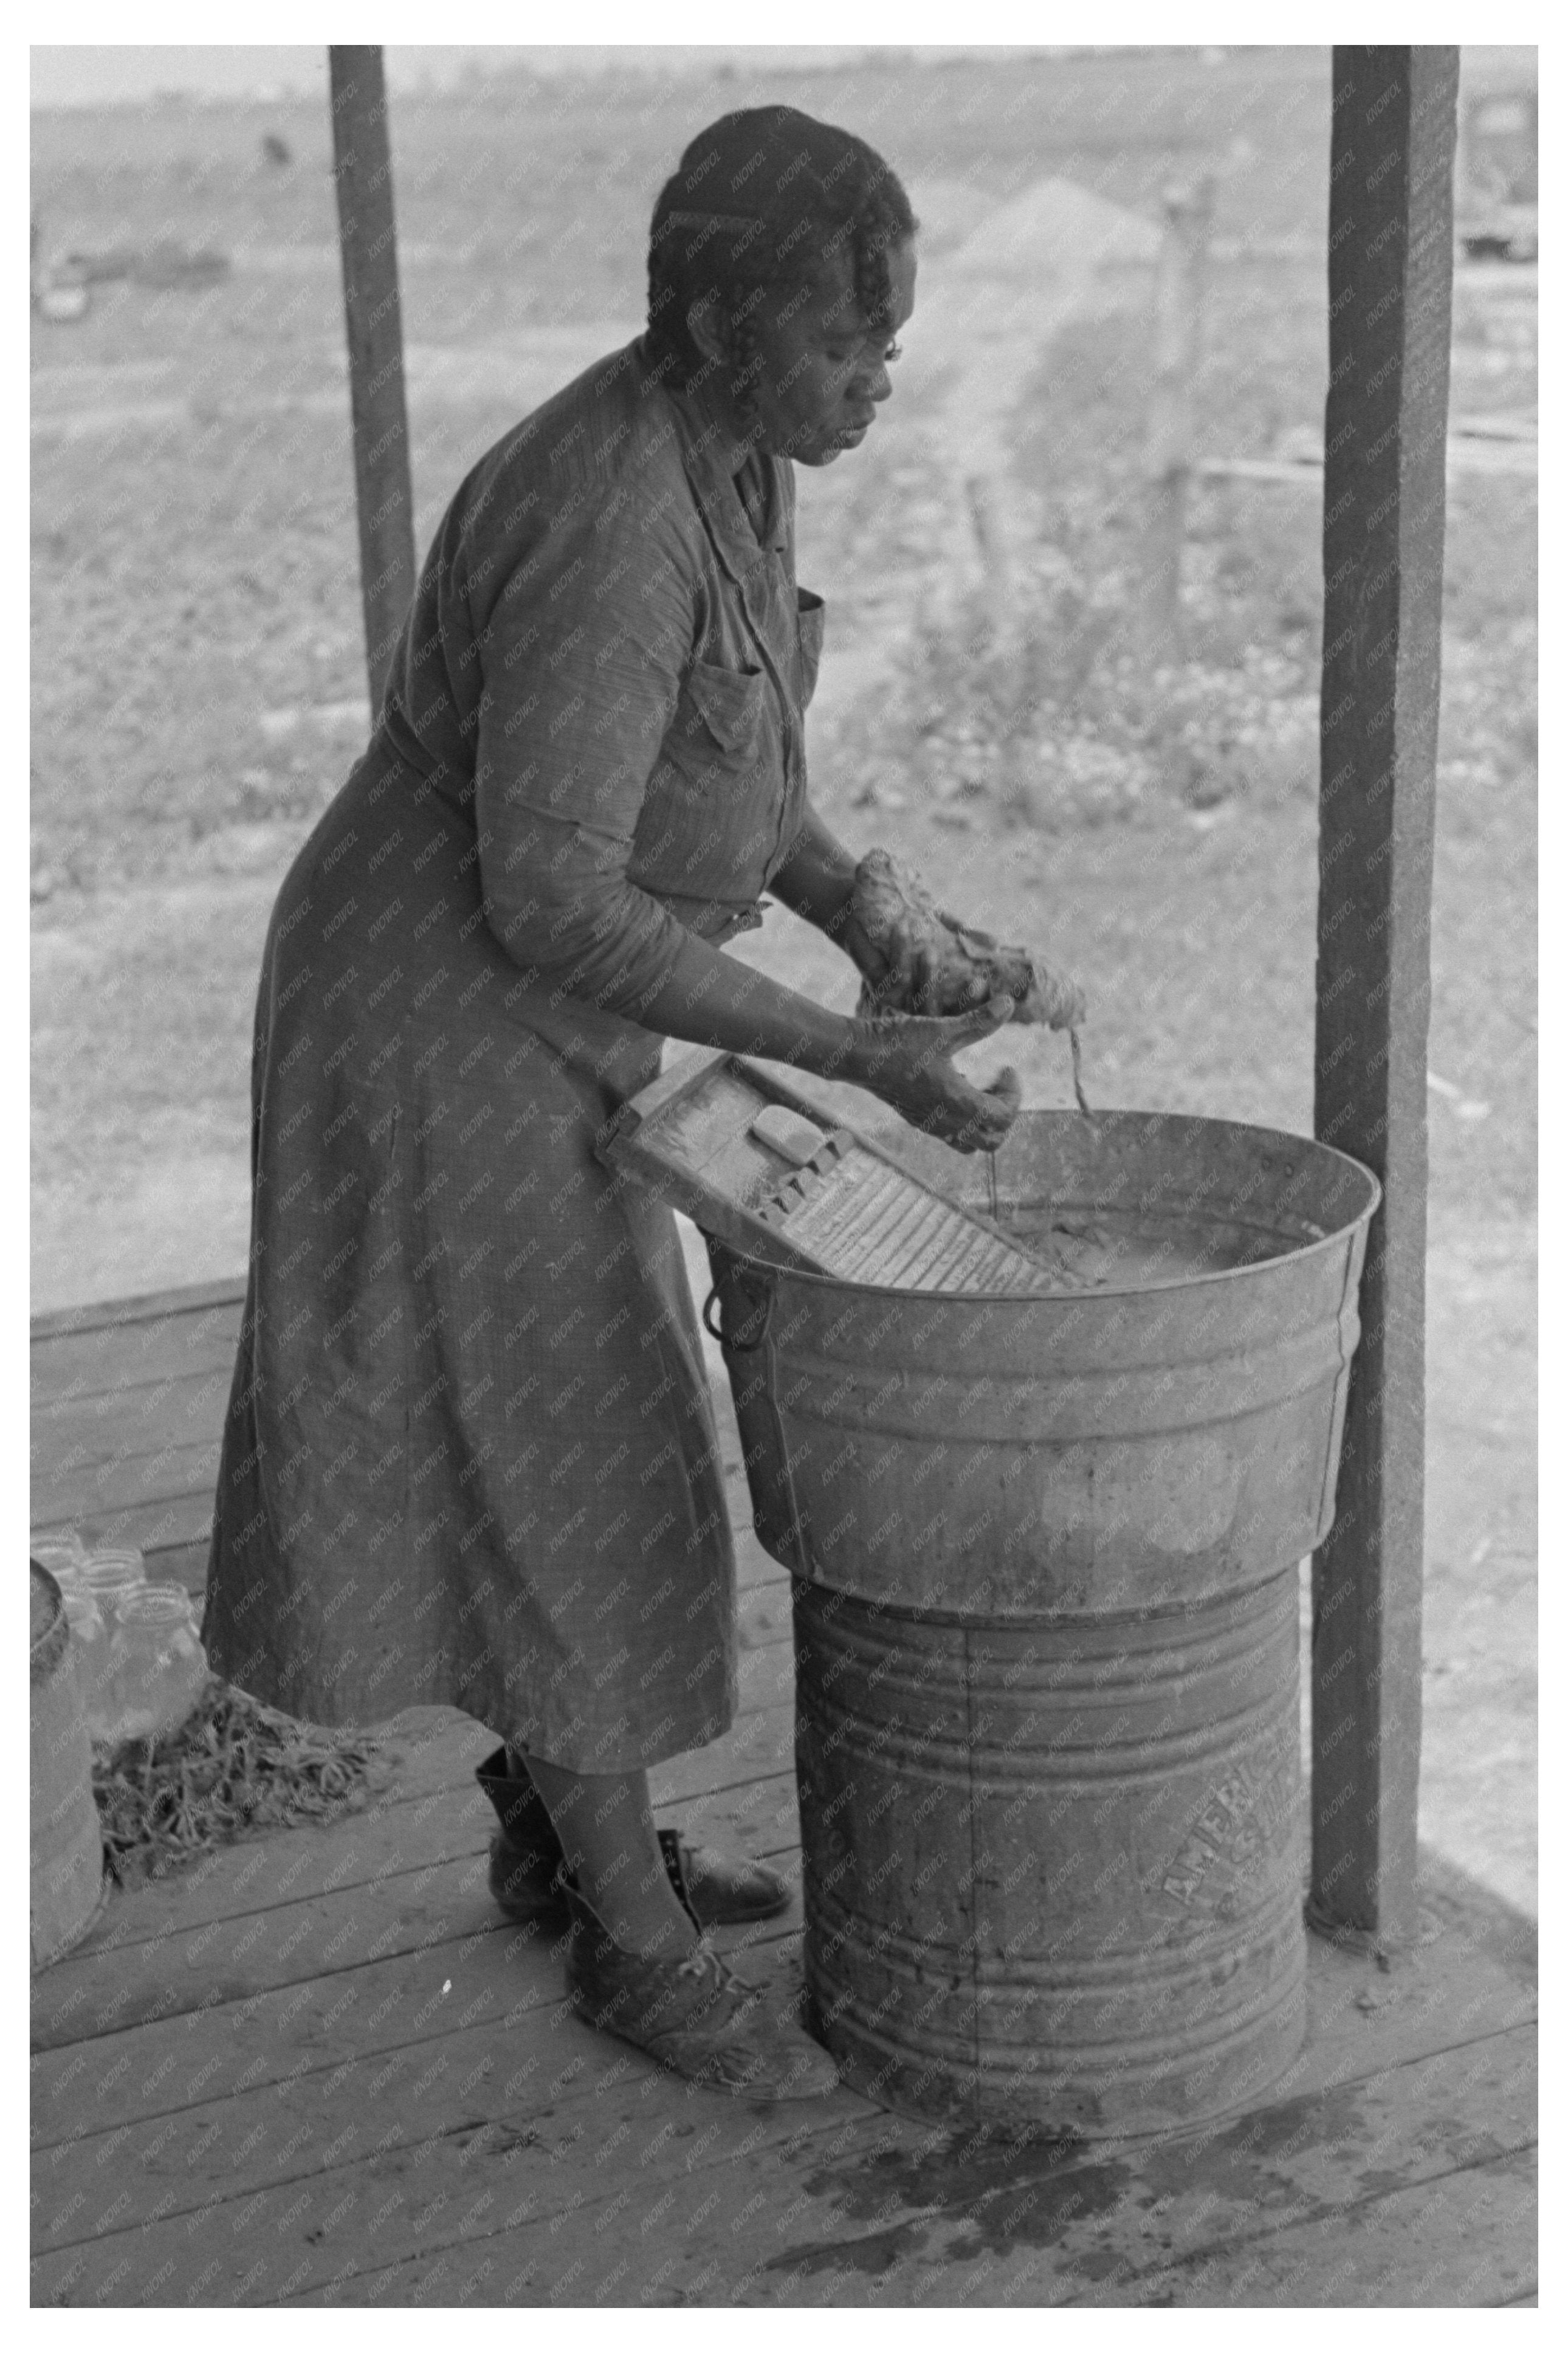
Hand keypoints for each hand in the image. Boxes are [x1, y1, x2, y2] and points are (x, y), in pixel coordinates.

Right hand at [849, 997, 1021, 1153]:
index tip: (1006, 1067)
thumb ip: (979, 1021)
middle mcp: (946, 1122)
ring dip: (983, 1122)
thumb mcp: (943, 1030)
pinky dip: (962, 1120)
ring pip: (970, 1144)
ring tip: (980, 1090)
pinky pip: (949, 1135)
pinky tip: (954, 1087)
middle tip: (999, 1086)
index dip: (1014, 1093)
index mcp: (958, 1104)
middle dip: (1004, 1115)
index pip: (1004, 1117)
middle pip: (992, 1141)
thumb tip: (1009, 1002)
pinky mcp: (915, 1120)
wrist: (857, 1056)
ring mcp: (929, 1125)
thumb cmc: (899, 1043)